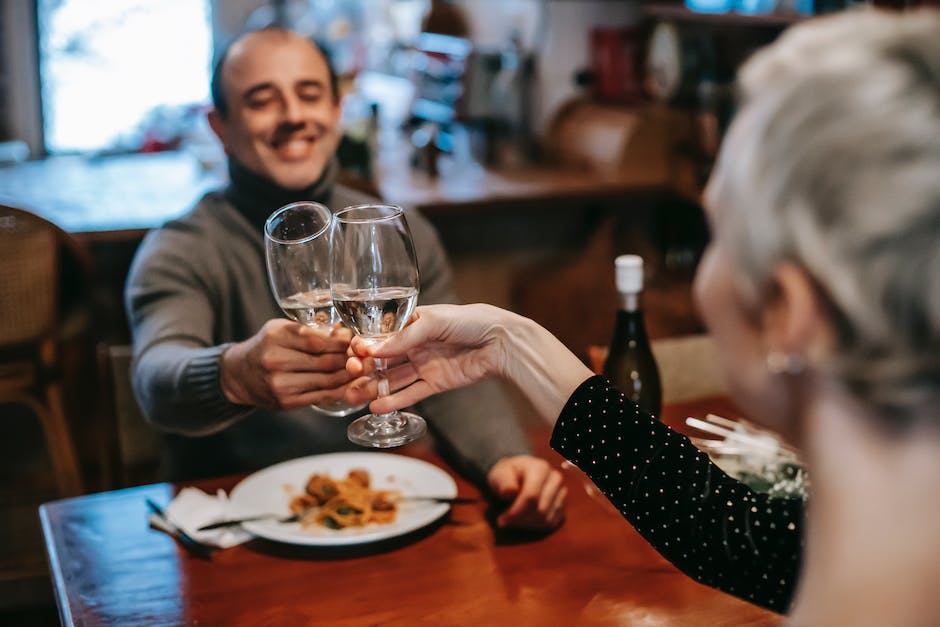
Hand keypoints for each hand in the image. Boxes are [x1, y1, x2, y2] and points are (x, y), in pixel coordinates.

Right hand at [220, 319, 353, 409]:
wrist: (239, 374)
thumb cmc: (266, 347)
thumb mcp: (281, 329)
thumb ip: (311, 331)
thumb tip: (345, 334)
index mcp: (275, 336)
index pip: (319, 340)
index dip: (341, 342)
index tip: (353, 340)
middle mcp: (275, 360)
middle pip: (326, 361)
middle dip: (348, 358)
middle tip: (361, 356)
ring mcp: (280, 384)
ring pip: (327, 380)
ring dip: (348, 375)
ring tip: (359, 369)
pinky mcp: (286, 402)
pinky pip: (322, 396)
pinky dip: (340, 391)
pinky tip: (350, 385)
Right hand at [345, 304, 517, 412]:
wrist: (501, 341)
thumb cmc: (470, 321)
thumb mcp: (434, 321)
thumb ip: (404, 337)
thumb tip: (374, 350)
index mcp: (411, 323)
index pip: (381, 336)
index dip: (365, 345)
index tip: (353, 353)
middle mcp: (414, 345)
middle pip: (383, 359)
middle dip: (363, 368)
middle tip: (349, 376)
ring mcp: (424, 364)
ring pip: (393, 378)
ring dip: (373, 387)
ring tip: (352, 396)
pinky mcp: (435, 383)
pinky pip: (411, 393)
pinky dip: (394, 400)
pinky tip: (376, 406)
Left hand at [487, 455, 566, 529]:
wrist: (519, 474)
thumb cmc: (508, 474)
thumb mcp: (500, 474)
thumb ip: (504, 482)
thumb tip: (508, 492)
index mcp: (540, 468)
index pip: (531, 497)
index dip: (515, 512)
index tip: (501, 520)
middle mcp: (555, 479)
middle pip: (540, 511)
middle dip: (520, 520)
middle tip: (504, 520)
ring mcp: (561, 492)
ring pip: (547, 519)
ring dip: (526, 524)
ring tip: (513, 519)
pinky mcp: (563, 505)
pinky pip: (551, 523)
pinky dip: (535, 526)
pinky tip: (523, 520)